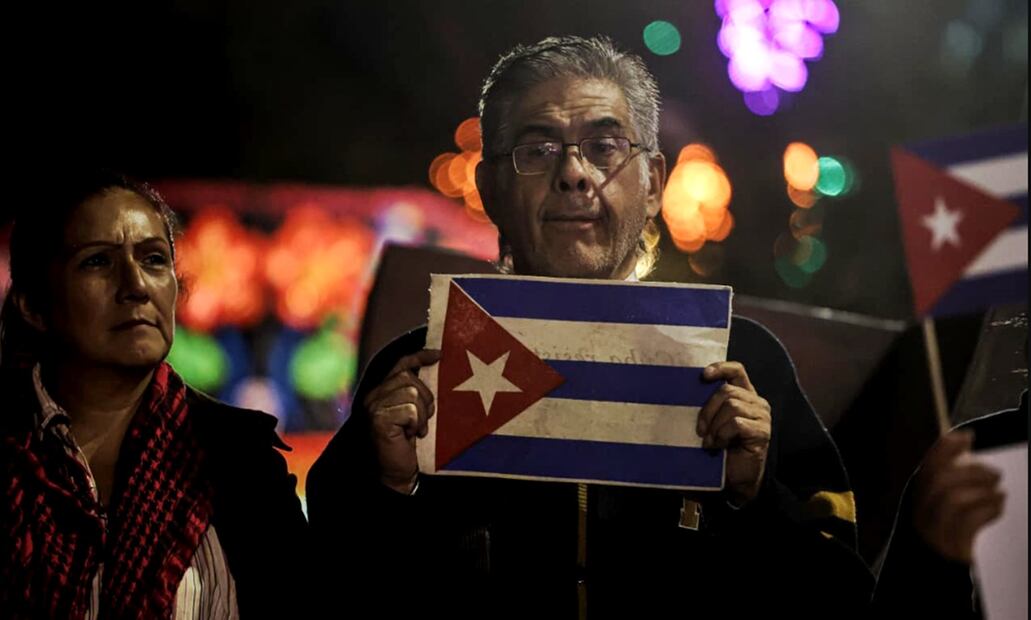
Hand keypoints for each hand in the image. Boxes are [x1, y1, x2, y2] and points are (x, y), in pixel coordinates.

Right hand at [363, 349, 440, 493]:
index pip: (400, 364)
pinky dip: (417, 423)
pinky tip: (411, 435)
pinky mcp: (378, 418)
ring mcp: (373, 407)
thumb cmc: (409, 445)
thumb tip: (437, 365)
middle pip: (408, 378)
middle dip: (425, 398)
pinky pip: (410, 409)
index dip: (419, 356)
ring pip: (411, 392)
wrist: (398, 474)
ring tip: (416, 429)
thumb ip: (417, 392)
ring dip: (422, 414)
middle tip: (423, 420)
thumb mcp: (416, 413)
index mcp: (381, 391)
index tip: (440, 355)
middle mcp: (373, 396)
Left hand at [697, 361, 771, 505]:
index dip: (720, 368)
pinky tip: (718, 446)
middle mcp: (756, 402)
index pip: (736, 370)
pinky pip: (736, 423)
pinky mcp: (762, 432)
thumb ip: (708, 407)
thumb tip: (680, 391)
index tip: (703, 376)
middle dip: (708, 410)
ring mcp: (762, 417)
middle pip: (727, 391)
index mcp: (744, 396)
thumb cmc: (721, 450)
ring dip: (715, 426)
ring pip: (732, 406)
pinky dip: (722, 435)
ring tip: (710, 442)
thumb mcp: (712, 424)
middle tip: (700, 430)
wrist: (736, 480)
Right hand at [912, 430, 1004, 563]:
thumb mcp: (944, 501)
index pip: (927, 466)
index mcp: (919, 497)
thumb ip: (951, 475)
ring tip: (999, 493)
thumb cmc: (948, 530)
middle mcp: (921, 512)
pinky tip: (998, 507)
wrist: (942, 570)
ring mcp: (934, 531)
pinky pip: (967, 523)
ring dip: (981, 492)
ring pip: (952, 500)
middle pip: (939, 482)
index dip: (945, 448)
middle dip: (970, 472)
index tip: (967, 436)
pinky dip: (987, 510)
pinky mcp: (951, 548)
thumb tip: (963, 438)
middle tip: (995, 473)